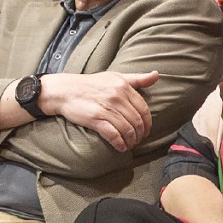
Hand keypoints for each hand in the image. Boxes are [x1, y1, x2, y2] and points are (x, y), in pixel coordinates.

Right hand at [37, 68, 158, 150]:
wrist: (66, 90)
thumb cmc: (92, 84)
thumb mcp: (115, 76)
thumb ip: (137, 78)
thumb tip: (156, 75)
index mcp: (123, 86)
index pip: (144, 109)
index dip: (147, 123)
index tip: (145, 131)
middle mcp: (117, 97)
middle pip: (137, 121)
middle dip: (140, 135)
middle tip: (138, 140)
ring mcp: (106, 108)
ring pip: (127, 130)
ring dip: (131, 141)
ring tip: (129, 144)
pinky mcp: (95, 119)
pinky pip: (114, 135)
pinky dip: (120, 144)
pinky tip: (121, 147)